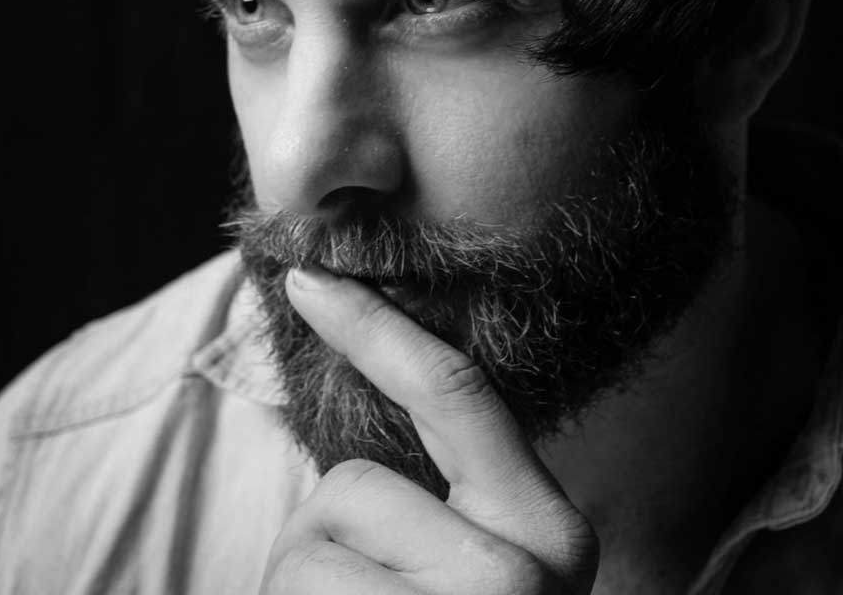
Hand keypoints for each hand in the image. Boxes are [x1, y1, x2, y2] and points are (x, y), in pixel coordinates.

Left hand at [261, 265, 598, 593]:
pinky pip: (297, 588)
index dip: (372, 327)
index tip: (309, 279)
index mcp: (546, 527)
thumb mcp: (465, 559)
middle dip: (320, 536)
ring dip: (303, 587)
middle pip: (353, 484)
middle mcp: (524, 572)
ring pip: (312, 542)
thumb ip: (428, 488)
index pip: (454, 391)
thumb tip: (344, 384)